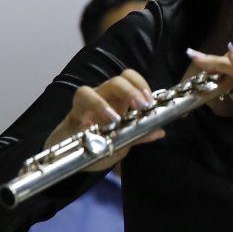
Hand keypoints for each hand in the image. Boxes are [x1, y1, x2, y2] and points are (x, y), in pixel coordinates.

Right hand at [44, 69, 164, 171]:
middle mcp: (102, 96)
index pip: (130, 78)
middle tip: (141, 107)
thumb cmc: (100, 141)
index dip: (141, 84)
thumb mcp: (124, 141)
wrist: (72, 153)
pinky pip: (76, 110)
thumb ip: (140, 135)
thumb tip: (160, 131)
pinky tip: (90, 126)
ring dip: (101, 104)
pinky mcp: (72, 116)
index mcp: (118, 98)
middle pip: (115, 81)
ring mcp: (85, 105)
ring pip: (87, 91)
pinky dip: (84, 117)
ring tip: (114, 119)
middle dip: (130, 91)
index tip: (150, 102)